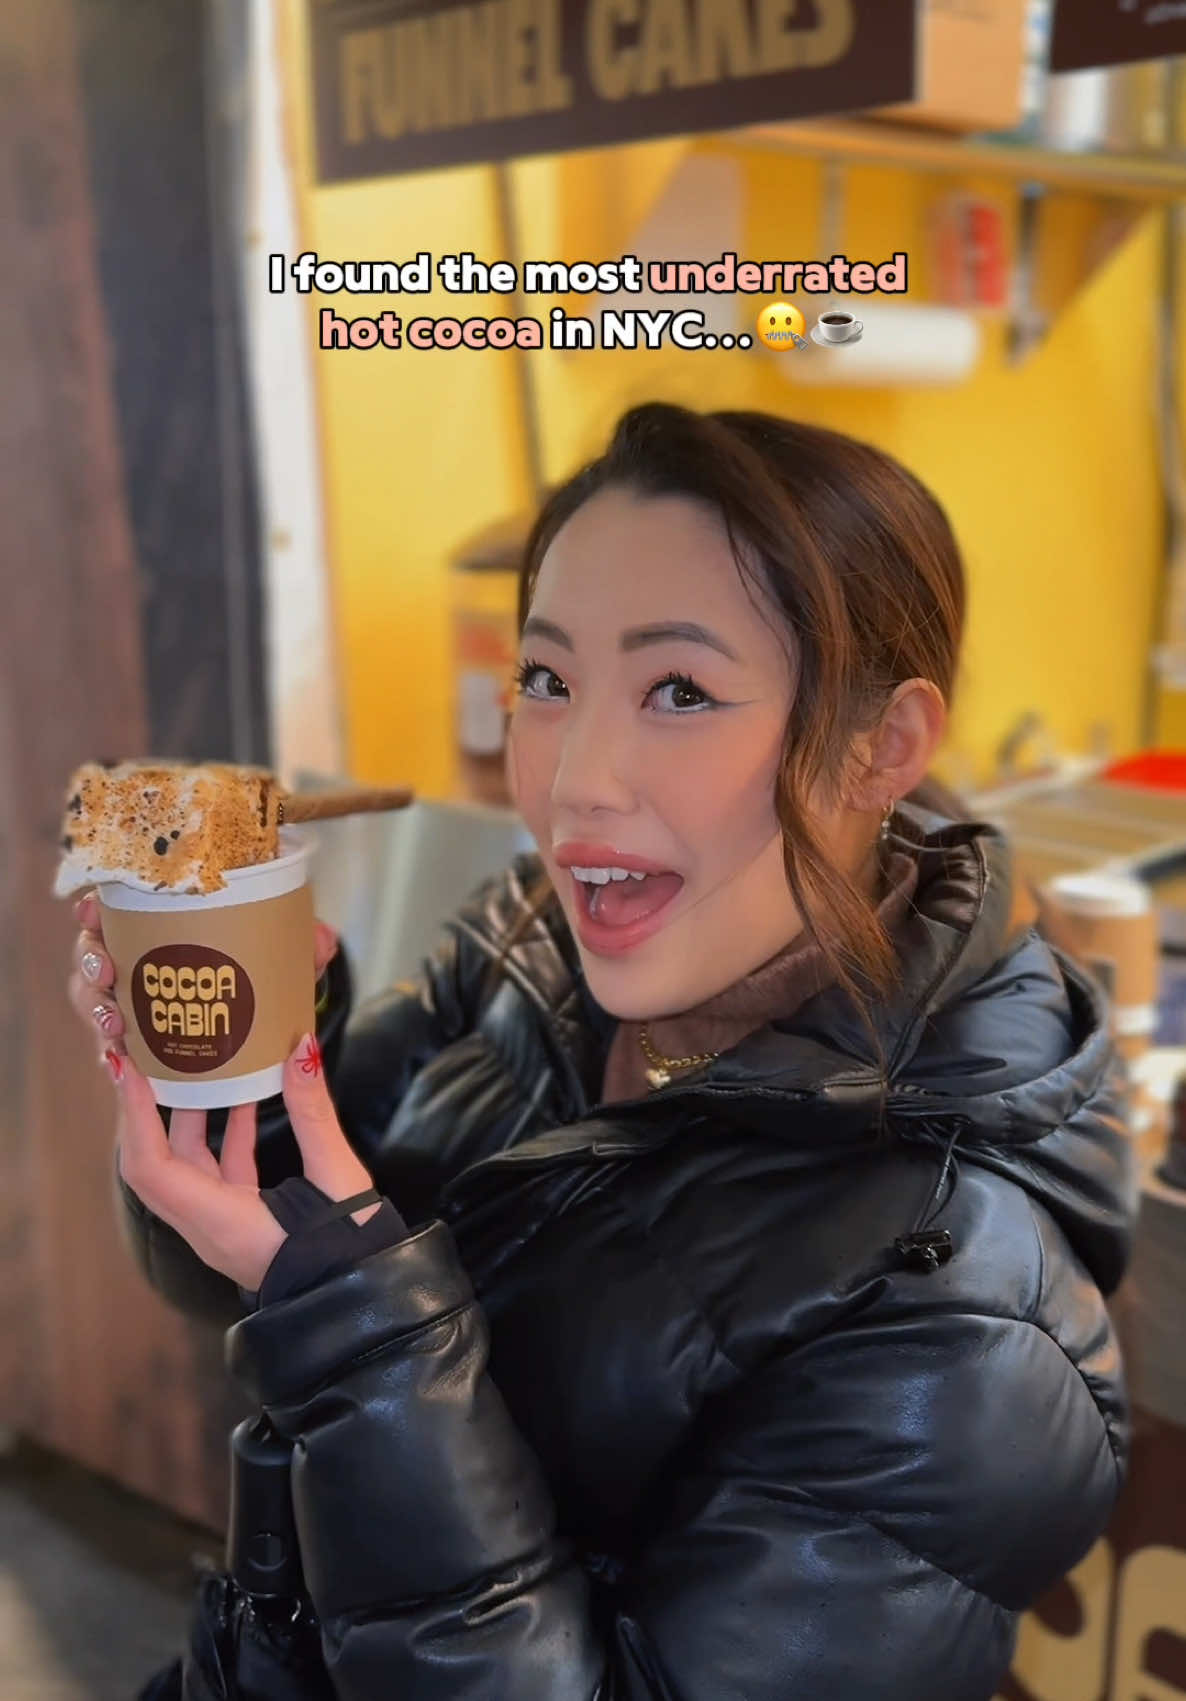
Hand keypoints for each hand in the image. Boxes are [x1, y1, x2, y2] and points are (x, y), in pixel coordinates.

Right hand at [68, 889, 338, 1066]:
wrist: (274, 1038)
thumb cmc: (271, 982)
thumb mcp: (289, 963)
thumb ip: (305, 948)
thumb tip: (322, 939)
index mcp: (168, 928)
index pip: (117, 910)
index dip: (96, 910)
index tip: (93, 909)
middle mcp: (143, 964)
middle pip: (93, 955)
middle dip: (88, 961)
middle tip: (106, 970)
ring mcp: (138, 1007)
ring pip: (95, 1001)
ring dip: (96, 1009)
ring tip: (116, 1024)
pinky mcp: (144, 1049)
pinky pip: (115, 1049)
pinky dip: (113, 1054)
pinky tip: (118, 1060)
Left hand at [103, 1032, 382, 1292]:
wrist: (366, 1299)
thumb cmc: (352, 1249)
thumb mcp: (336, 1175)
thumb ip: (312, 1111)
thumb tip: (301, 1048)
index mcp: (220, 1222)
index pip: (150, 1167)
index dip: (135, 1115)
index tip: (130, 1068)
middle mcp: (207, 1227)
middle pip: (154, 1164)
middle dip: (145, 1109)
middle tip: (149, 1058)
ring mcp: (221, 1227)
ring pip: (183, 1167)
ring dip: (186, 1117)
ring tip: (196, 1068)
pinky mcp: (240, 1223)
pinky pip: (216, 1174)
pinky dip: (221, 1135)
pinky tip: (243, 1100)